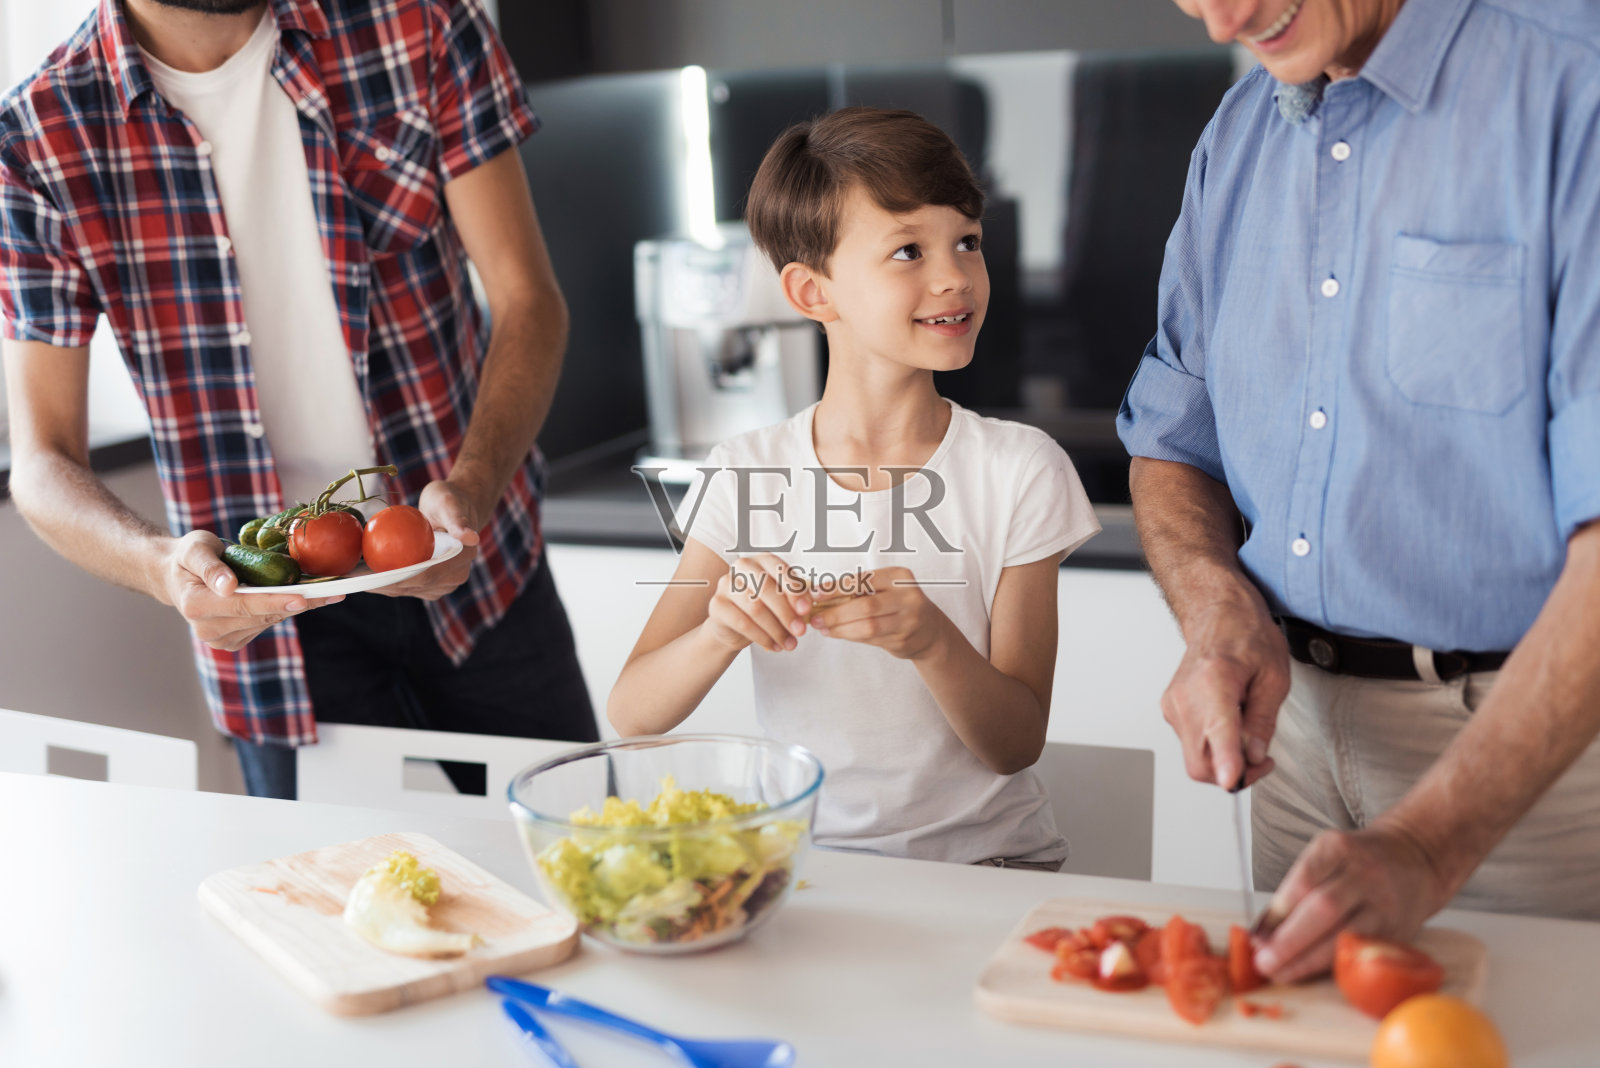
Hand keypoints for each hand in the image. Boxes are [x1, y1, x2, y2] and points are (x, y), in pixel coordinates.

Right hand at [158, 530, 343, 650]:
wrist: (176, 577)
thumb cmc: (187, 557)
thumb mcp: (194, 549)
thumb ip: (210, 566)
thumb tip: (228, 586)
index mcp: (196, 606)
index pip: (243, 605)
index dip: (274, 601)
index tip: (303, 598)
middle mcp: (208, 629)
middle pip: (262, 615)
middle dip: (298, 603)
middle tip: (334, 592)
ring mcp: (221, 639)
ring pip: (269, 621)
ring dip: (297, 606)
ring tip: (327, 592)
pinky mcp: (234, 641)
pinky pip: (267, 624)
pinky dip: (286, 609)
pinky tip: (303, 597)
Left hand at [369, 479, 480, 600]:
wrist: (453, 509)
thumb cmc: (450, 499)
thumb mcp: (450, 503)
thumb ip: (459, 520)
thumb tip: (471, 538)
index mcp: (463, 559)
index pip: (429, 575)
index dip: (401, 579)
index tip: (375, 577)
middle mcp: (456, 577)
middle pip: (416, 587)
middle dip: (386, 586)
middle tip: (357, 580)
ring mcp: (443, 583)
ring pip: (409, 590)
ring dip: (383, 587)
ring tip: (356, 580)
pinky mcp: (431, 585)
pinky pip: (406, 586)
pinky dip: (387, 582)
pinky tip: (365, 576)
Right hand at [703, 553, 807, 652]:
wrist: (733, 626)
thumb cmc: (763, 608)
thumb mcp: (783, 600)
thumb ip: (795, 598)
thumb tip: (806, 607)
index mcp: (762, 560)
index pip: (779, 569)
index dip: (794, 590)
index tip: (806, 610)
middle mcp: (742, 567)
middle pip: (766, 589)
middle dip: (786, 613)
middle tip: (800, 631)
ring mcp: (726, 585)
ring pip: (755, 608)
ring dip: (776, 629)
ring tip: (789, 644)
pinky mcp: (716, 605)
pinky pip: (742, 623)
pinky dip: (762, 637)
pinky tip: (774, 646)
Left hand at [801, 566, 948, 659]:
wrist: (930, 631)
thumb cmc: (899, 605)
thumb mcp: (886, 588)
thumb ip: (860, 589)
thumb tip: (821, 593)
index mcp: (899, 576)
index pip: (863, 580)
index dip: (837, 588)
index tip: (816, 594)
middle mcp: (907, 597)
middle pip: (865, 606)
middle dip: (836, 613)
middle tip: (816, 618)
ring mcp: (908, 620)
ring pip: (868, 626)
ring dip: (841, 629)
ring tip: (824, 628)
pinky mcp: (903, 639)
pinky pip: (871, 639)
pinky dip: (851, 636)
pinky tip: (838, 633)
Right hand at [1161, 595, 1289, 788]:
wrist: (1217, 615)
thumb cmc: (1246, 637)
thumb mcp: (1274, 677)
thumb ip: (1263, 720)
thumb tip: (1255, 754)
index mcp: (1214, 680)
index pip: (1218, 733)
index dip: (1227, 763)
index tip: (1232, 781)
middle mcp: (1185, 697)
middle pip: (1201, 763)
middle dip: (1233, 774)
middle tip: (1260, 759)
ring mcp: (1173, 707)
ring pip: (1196, 760)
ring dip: (1225, 760)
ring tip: (1246, 728)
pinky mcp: (1170, 713)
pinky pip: (1193, 746)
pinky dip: (1214, 747)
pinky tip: (1230, 723)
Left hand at [1253, 821, 1452, 982]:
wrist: (1415, 858)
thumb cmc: (1356, 862)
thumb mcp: (1325, 858)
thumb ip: (1295, 891)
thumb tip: (1260, 933)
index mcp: (1337, 848)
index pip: (1303, 881)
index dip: (1277, 913)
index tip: (1256, 938)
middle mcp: (1364, 873)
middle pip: (1323, 909)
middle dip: (1290, 941)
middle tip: (1263, 962)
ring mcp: (1384, 902)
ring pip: (1345, 934)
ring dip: (1309, 959)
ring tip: (1281, 973)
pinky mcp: (1398, 928)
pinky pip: (1361, 949)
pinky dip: (1333, 964)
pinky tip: (1311, 974)